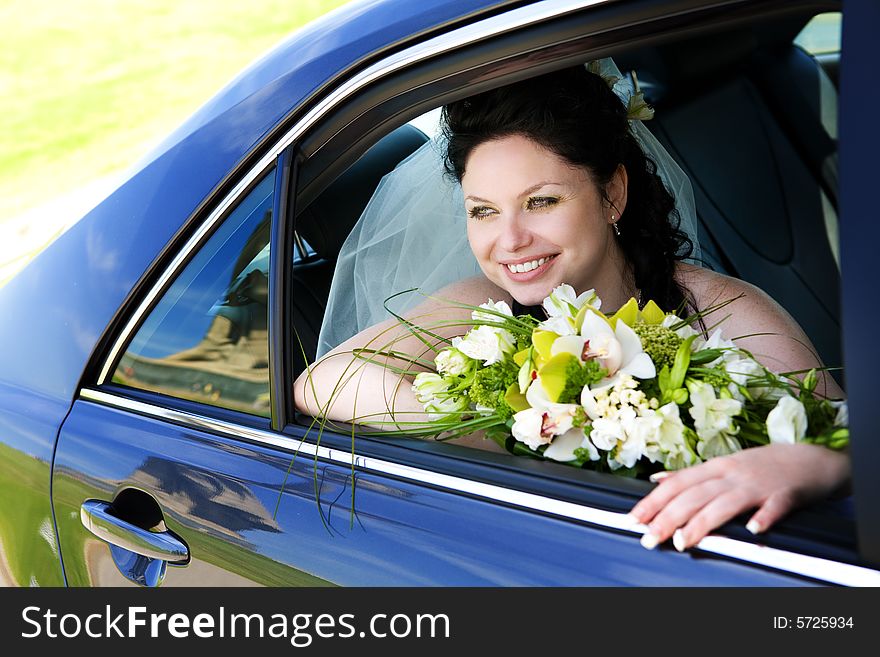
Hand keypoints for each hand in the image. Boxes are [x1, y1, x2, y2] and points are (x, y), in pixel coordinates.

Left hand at [628, 443, 850, 550]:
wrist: (811, 459)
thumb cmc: (762, 466)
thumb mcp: (724, 466)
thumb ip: (691, 475)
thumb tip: (657, 479)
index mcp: (715, 468)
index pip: (677, 484)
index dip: (654, 501)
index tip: (634, 519)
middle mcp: (732, 474)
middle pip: (695, 495)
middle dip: (668, 517)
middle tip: (649, 538)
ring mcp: (758, 484)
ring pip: (725, 503)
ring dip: (702, 522)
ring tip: (683, 541)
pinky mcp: (786, 494)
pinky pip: (774, 506)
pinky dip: (764, 517)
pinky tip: (753, 530)